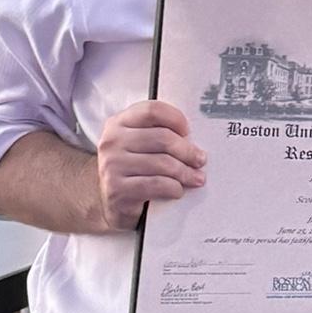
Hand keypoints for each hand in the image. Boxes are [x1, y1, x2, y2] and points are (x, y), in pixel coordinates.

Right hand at [95, 100, 204, 230]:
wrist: (111, 202)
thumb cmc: (134, 168)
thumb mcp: (140, 145)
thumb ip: (159, 133)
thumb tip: (194, 138)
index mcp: (119, 123)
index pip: (152, 110)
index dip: (175, 118)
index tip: (188, 131)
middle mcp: (112, 141)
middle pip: (162, 137)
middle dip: (187, 150)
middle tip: (200, 159)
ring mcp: (112, 165)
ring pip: (162, 163)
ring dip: (185, 172)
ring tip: (196, 178)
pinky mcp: (117, 189)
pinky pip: (156, 184)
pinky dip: (173, 188)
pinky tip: (178, 190)